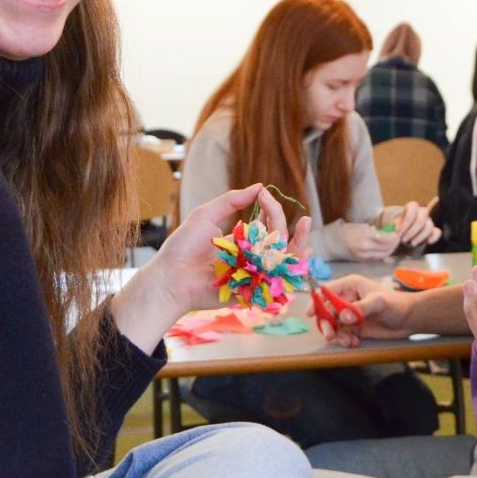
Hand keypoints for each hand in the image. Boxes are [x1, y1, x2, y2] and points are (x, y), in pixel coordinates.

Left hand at [115, 184, 307, 350]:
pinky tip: (302, 251)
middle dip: (284, 223)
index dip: (270, 209)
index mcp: (241, 240)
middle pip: (277, 240)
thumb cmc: (183, 246)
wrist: (171, 276)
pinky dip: (291, 268)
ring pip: (282, 260)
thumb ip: (232, 201)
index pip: (265, 223)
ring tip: (305, 225)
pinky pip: (275, 281)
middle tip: (277, 208)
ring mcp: (251, 273)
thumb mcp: (206, 214)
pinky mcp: (251, 290)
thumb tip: (259, 187)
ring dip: (299, 243)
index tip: (265, 195)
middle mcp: (249, 256)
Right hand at [320, 274, 411, 345]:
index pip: (327, 291)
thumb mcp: (379, 302)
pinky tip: (355, 343)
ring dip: (337, 335)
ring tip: (347, 342)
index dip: (317, 301)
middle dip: (327, 324)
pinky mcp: (355, 328)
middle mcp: (347, 300)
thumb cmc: (396, 304)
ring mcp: (350, 315)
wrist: (410, 319)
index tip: (311, 313)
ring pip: (334, 325)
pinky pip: (343, 335)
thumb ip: (361, 308)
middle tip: (330, 335)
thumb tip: (344, 316)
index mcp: (350, 286)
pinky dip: (345, 340)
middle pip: (327, 311)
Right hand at [340, 222, 401, 261]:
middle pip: (387, 248)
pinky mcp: (363, 260)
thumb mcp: (363, 226)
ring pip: (384, 255)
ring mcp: (365, 255)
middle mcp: (366, 247)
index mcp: (366, 235)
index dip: (394, 237)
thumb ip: (376, 231)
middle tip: (397, 239)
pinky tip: (384, 249)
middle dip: (394, 244)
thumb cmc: (349, 230)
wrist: (335, 242)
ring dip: (390, 250)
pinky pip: (377, 258)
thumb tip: (387, 233)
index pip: (386, 238)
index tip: (396, 233)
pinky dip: (383, 254)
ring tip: (392, 244)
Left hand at [379, 199, 441, 249]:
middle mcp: (420, 213)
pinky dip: (433, 237)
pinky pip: (437, 232)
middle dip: (412, 229)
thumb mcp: (391, 229)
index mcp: (410, 209)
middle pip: (423, 215)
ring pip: (429, 225)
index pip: (413, 206)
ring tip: (411, 244)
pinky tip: (427, 242)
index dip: (407, 219)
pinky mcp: (433, 232)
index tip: (398, 232)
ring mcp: (428, 222)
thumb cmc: (395, 233)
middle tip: (403, 240)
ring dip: (420, 236)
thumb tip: (394, 232)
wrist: (400, 241)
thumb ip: (393, 228)